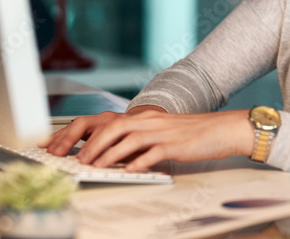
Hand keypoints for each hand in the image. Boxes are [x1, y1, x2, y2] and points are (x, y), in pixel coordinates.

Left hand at [41, 108, 252, 171]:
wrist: (221, 129)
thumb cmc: (191, 135)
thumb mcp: (160, 133)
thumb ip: (138, 141)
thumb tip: (113, 155)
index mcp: (144, 117)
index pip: (107, 121)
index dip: (86, 133)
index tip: (68, 146)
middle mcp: (150, 121)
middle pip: (114, 126)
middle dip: (92, 143)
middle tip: (77, 159)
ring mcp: (163, 132)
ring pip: (129, 139)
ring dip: (109, 153)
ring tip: (95, 166)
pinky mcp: (176, 144)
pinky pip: (153, 152)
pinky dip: (139, 161)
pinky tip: (129, 171)